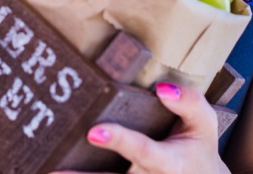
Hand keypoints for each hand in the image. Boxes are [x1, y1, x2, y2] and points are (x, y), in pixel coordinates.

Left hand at [51, 83, 226, 173]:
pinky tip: (54, 172)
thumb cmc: (198, 147)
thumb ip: (188, 103)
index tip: (94, 132)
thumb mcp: (205, 124)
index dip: (120, 141)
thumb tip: (161, 88)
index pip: (142, 151)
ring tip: (48, 172)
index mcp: (169, 162)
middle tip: (57, 169)